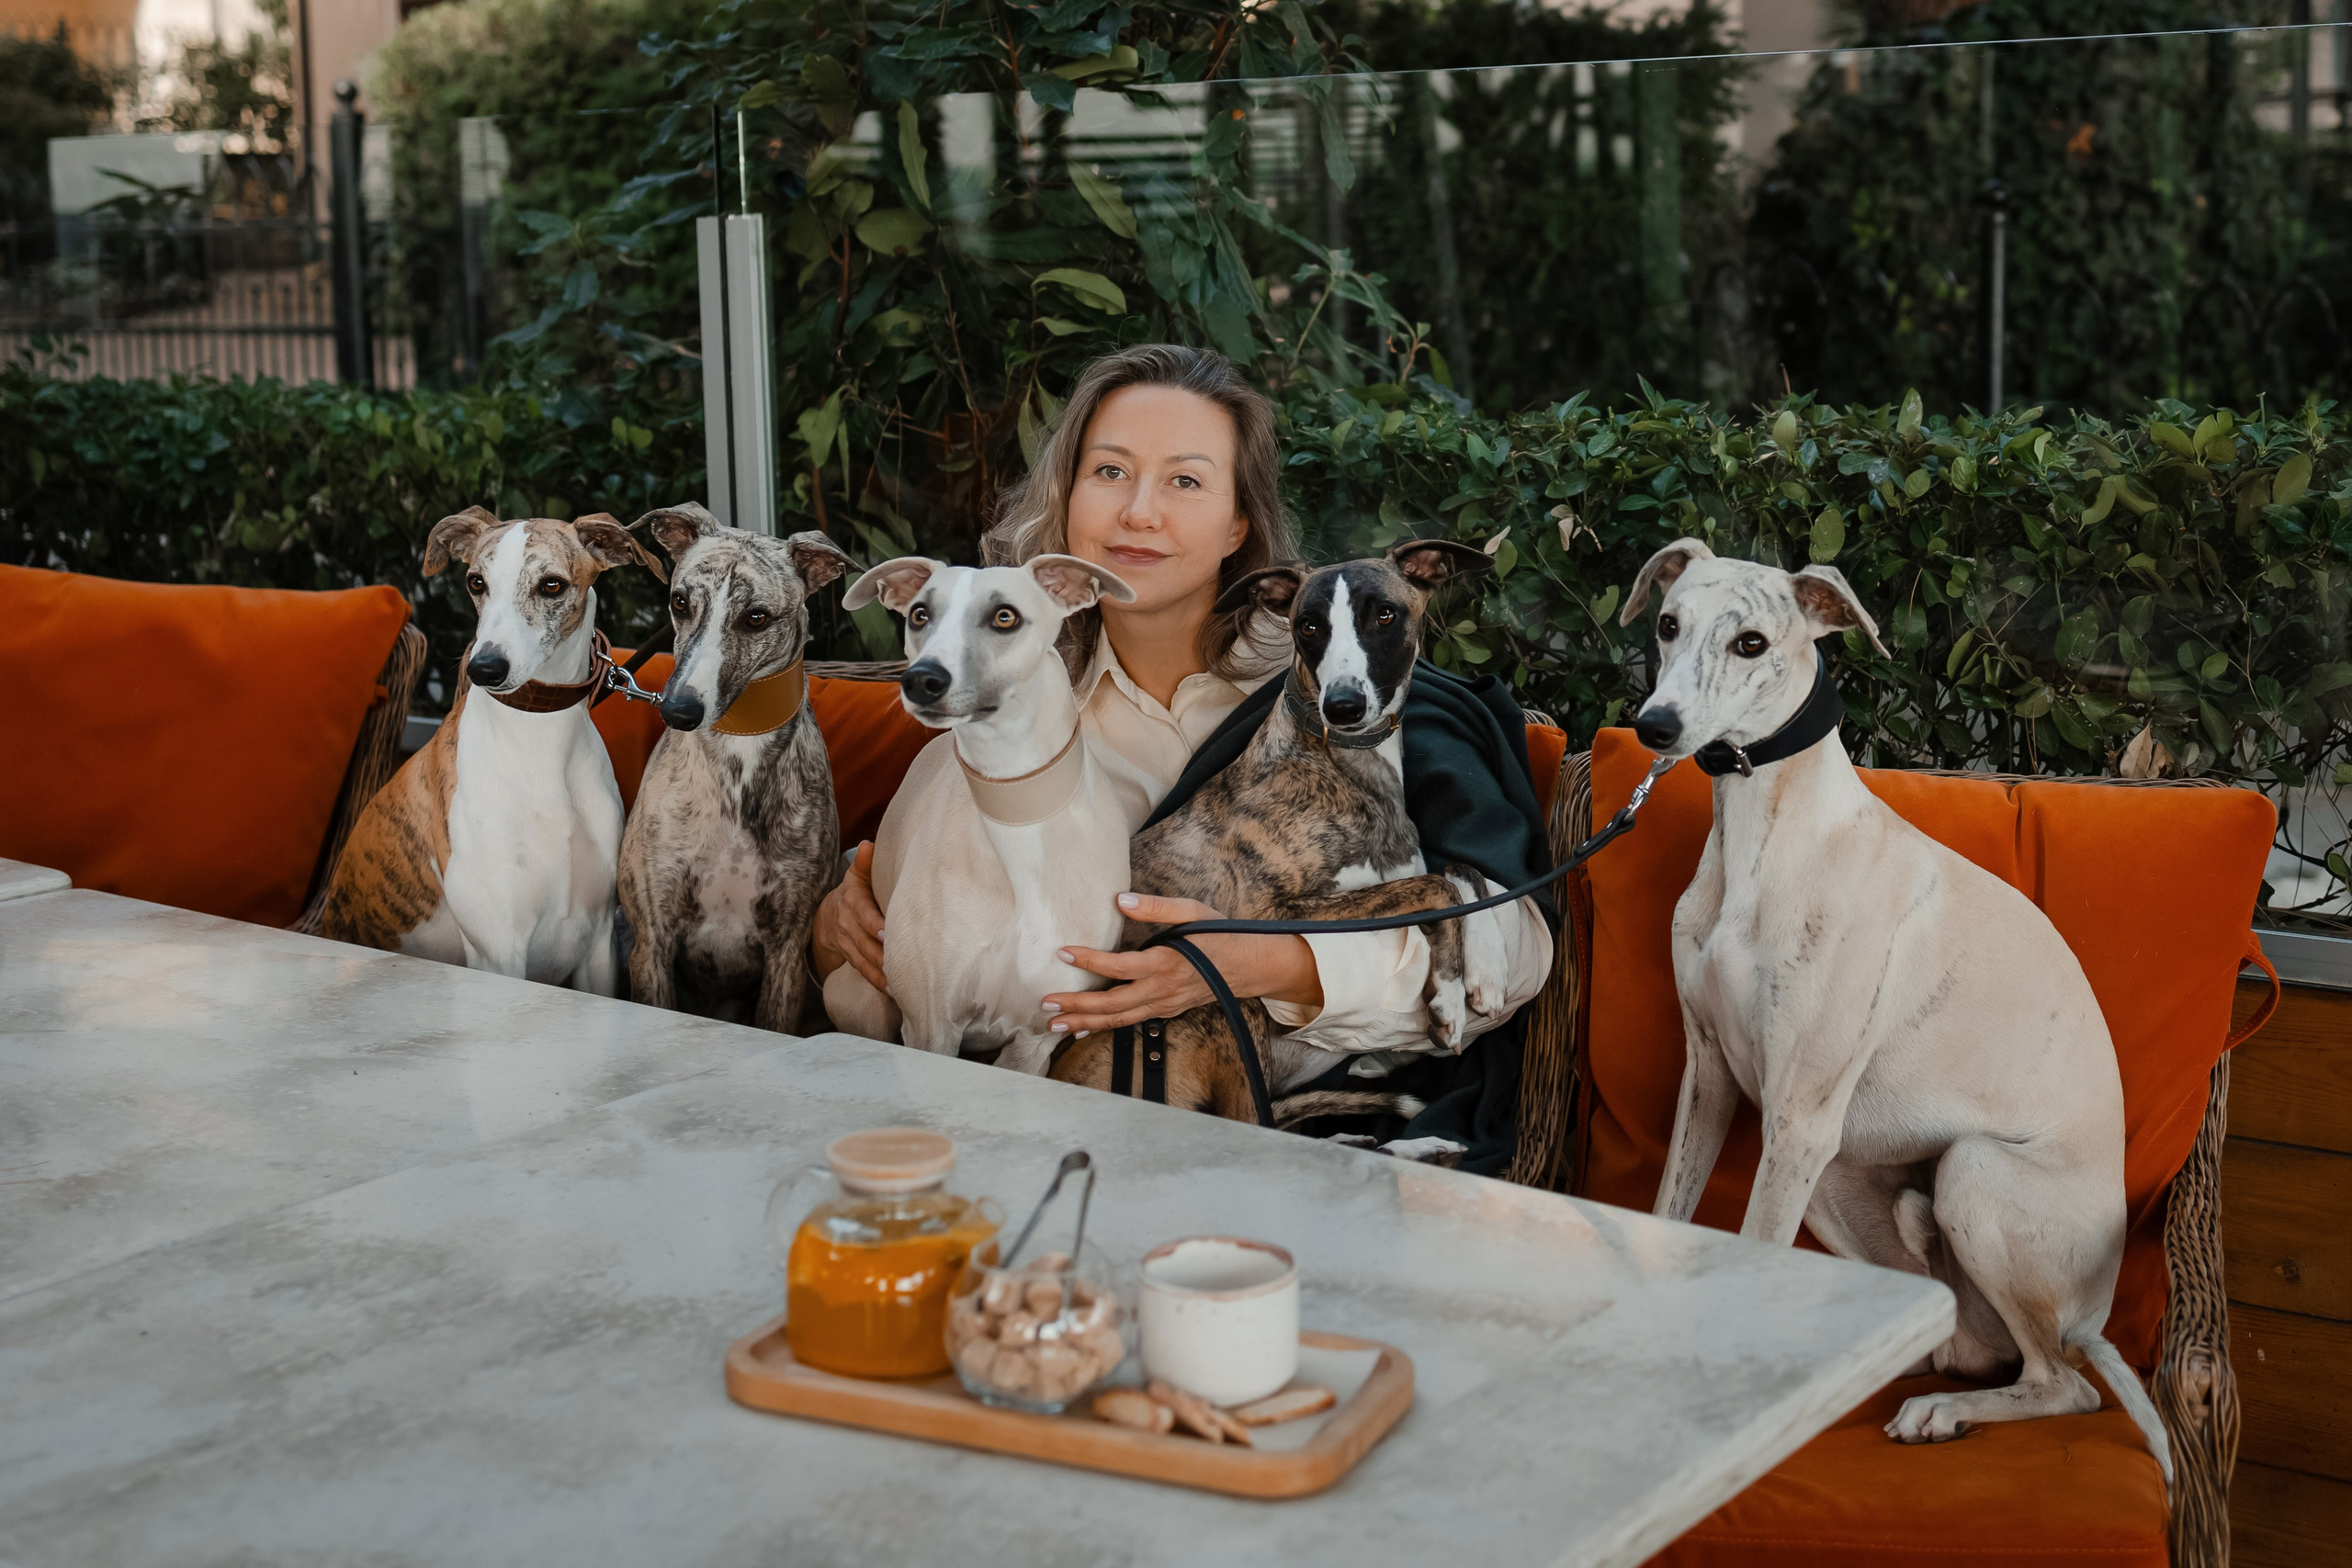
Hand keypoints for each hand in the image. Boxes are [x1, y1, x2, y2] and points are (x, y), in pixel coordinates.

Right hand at [811, 841, 885, 990]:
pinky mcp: (852, 957)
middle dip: (880, 953)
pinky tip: (893, 990)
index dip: (873, 924)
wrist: (830, 915)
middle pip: (864, 941)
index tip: (887, 932)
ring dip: (881, 972)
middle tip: (898, 961)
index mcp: (852, 902)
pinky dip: (877, 981)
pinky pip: (864, 971)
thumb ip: (865, 863)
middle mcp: (848, 925)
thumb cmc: (855, 891)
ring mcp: (849, 944)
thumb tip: (868, 845)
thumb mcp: (857, 875)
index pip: (863, 913)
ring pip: (864, 960)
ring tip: (899, 981)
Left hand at [1042, 892, 1322, 1034]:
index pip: (1119, 967)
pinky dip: (1104, 1027)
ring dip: (1084, 1022)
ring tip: (1054, 1024)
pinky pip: (1129, 1022)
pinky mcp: (1164, 1011)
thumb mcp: (1192, 911)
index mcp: (1166, 963)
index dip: (1089, 960)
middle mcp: (1161, 990)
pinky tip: (1082, 1029)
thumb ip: (1155, 907)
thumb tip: (1120, 900)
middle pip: (1112, 1004)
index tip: (1062, 952)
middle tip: (1046, 1003)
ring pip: (1118, 1019)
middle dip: (1077, 1005)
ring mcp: (1163, 1004)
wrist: (1248, 966)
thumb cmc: (1219, 935)